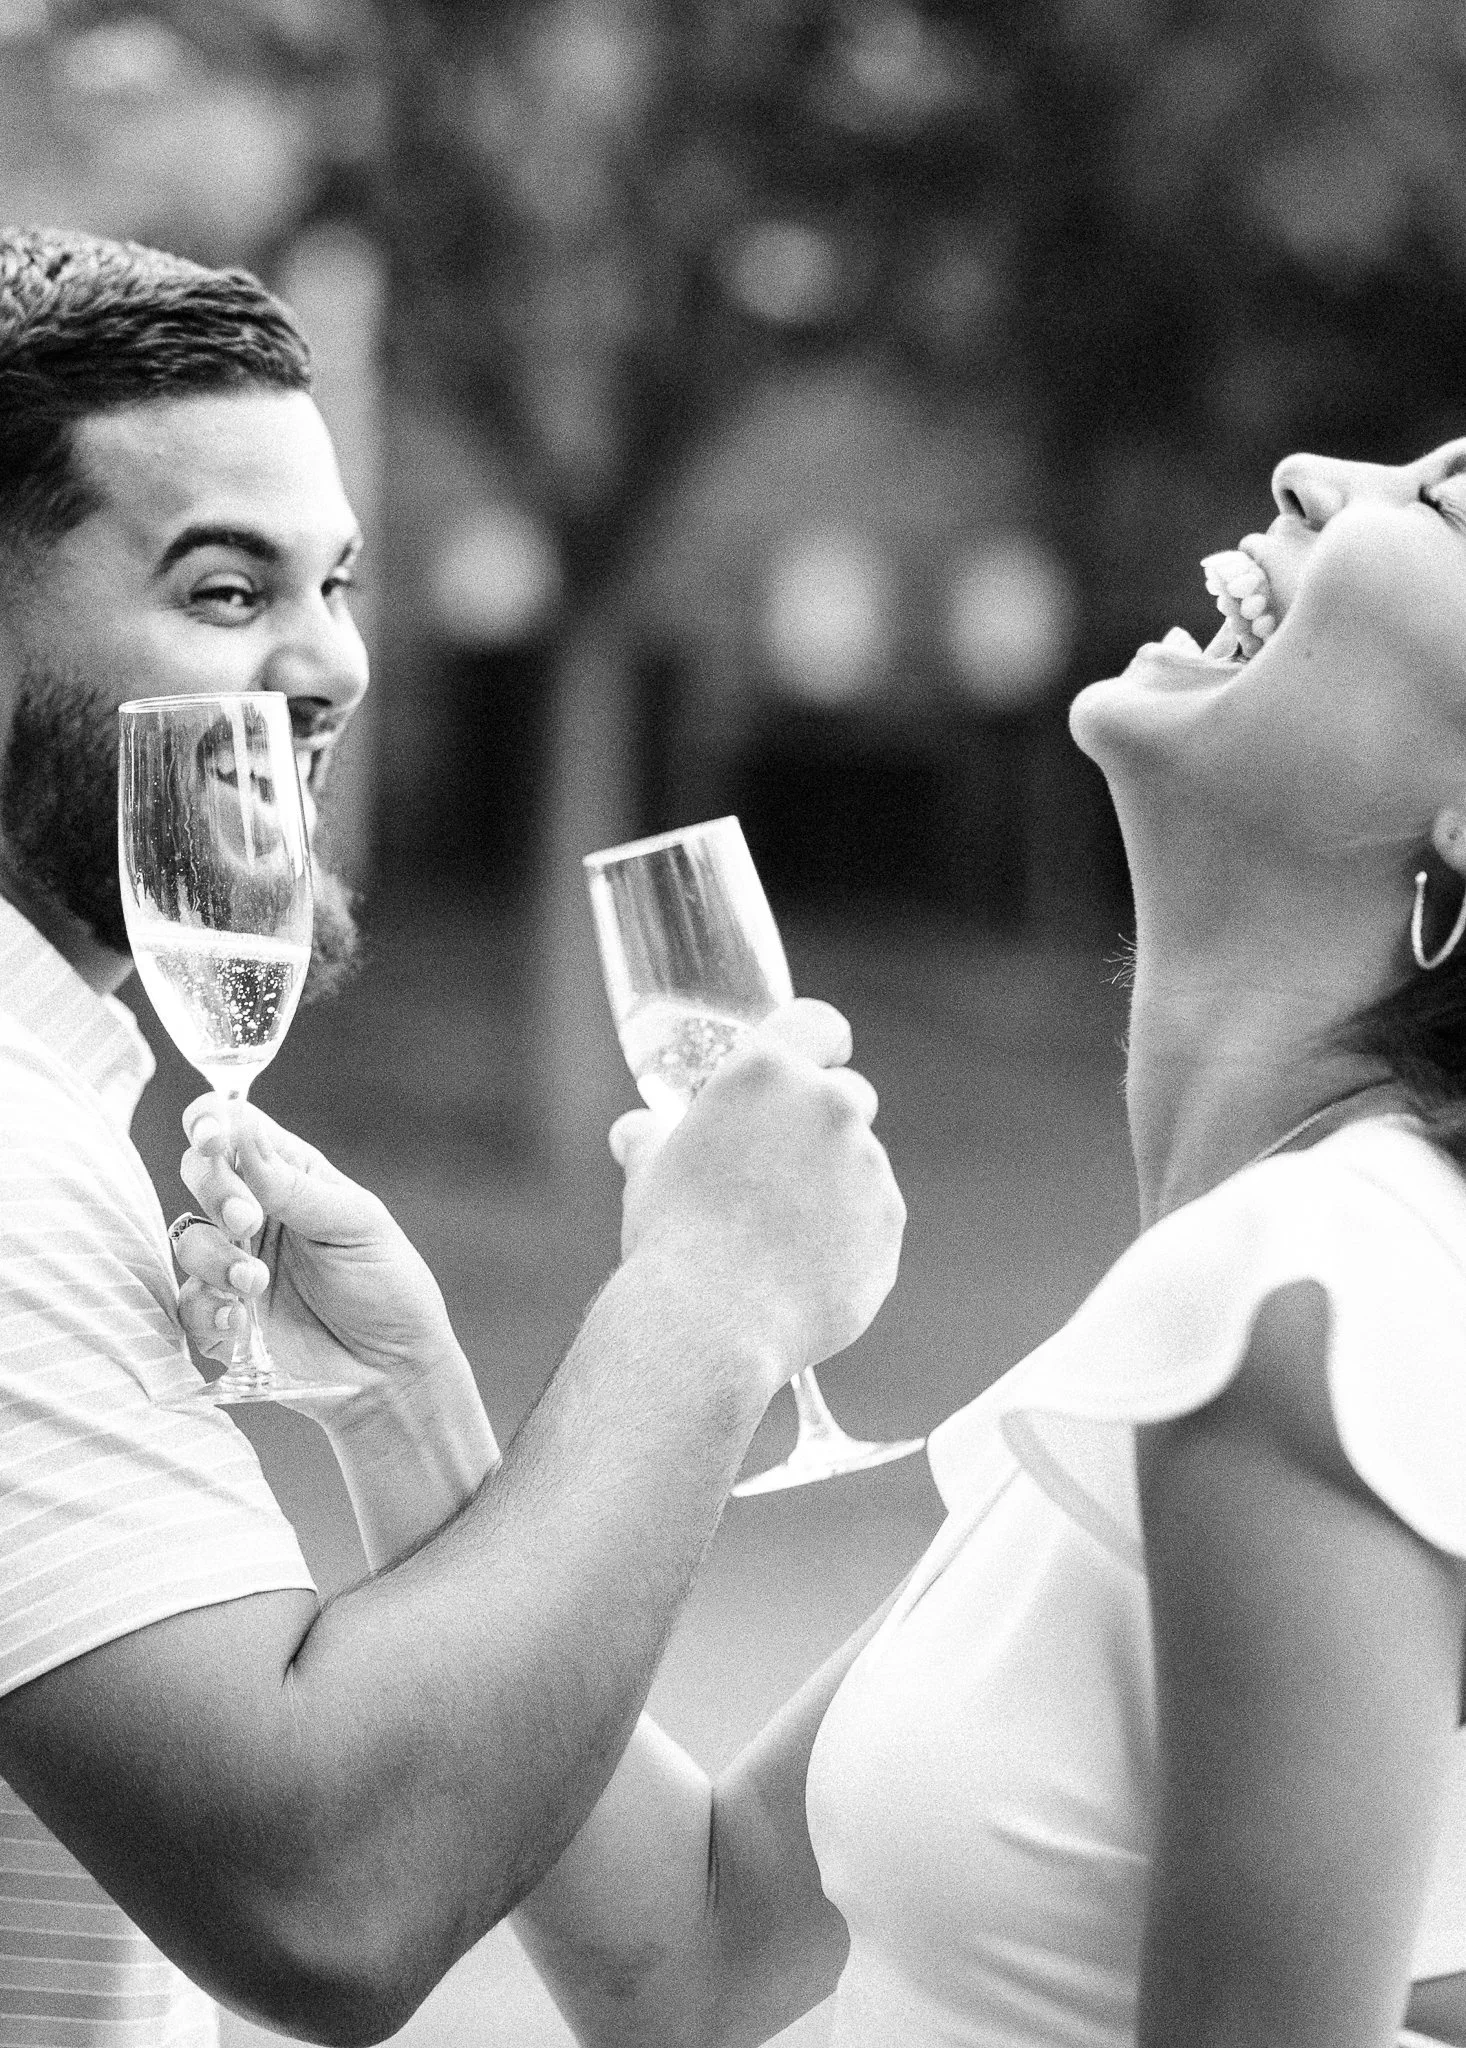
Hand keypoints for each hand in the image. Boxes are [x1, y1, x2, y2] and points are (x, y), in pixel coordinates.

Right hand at [174, 1098, 464, 1414]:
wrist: (391, 1372)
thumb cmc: (387, 1288)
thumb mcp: (357, 1226)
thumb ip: (296, 1186)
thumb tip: (243, 1133)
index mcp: (291, 1177)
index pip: (236, 1128)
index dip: (211, 1122)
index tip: (211, 1139)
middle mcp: (257, 1213)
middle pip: (198, 1172)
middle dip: (215, 1191)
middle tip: (248, 1221)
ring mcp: (234, 1263)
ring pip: (188, 1238)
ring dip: (214, 1258)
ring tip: (255, 1285)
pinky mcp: (222, 1315)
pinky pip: (185, 1302)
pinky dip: (205, 1309)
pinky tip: (239, 1324)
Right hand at [611, 999, 905, 1386]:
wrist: (713, 1323)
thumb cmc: (673, 1239)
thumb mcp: (648, 1174)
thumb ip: (650, 1139)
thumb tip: (635, 1130)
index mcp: (766, 1074)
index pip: (818, 1023)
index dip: (819, 1041)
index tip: (818, 1060)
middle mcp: (827, 1105)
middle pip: (849, 1093)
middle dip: (823, 1123)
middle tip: (783, 1168)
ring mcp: (866, 1163)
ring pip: (860, 1162)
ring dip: (834, 1184)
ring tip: (782, 1237)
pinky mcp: (888, 1220)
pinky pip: (873, 1217)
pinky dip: (851, 1234)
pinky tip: (806, 1268)